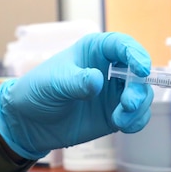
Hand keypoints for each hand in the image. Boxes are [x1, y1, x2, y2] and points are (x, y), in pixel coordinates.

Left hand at [0, 32, 153, 159]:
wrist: (29, 122)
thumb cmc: (37, 91)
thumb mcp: (53, 83)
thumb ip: (76, 82)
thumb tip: (97, 81)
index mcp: (95, 50)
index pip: (122, 45)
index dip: (136, 53)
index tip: (141, 69)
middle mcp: (110, 68)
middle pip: (138, 72)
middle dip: (139, 88)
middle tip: (128, 104)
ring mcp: (114, 92)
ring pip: (141, 94)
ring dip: (139, 108)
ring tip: (121, 121)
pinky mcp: (116, 113)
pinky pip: (137, 115)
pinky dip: (137, 121)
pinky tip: (125, 126)